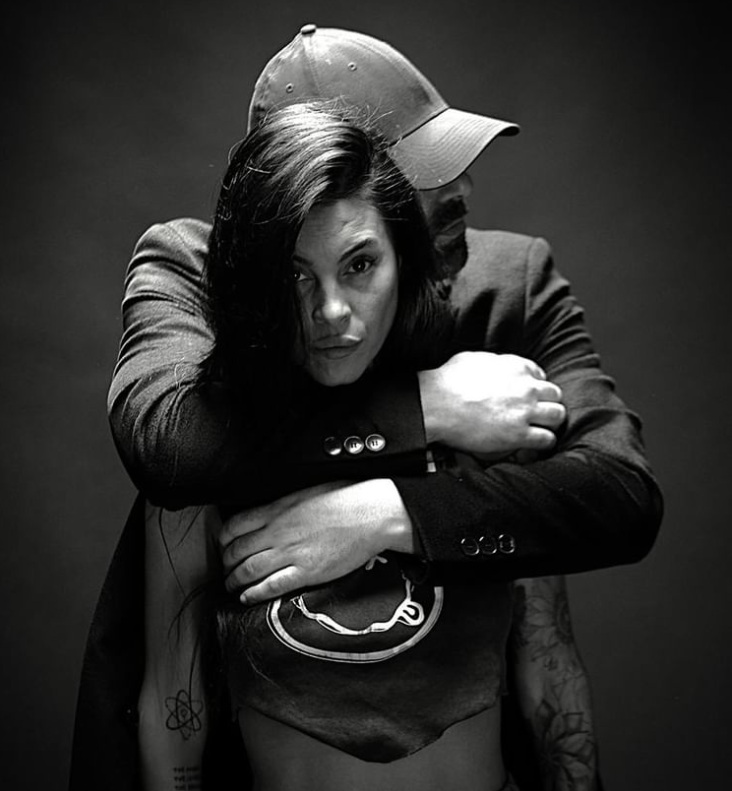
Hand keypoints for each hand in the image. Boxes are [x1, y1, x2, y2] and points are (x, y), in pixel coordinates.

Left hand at [216, 479, 413, 603]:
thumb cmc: (346, 498)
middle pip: (237, 551)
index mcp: (277, 509)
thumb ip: (283, 505)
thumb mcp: (305, 492)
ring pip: (248, 571)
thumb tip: (270, 513)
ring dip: (234, 581)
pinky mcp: (307, 572)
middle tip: (226, 569)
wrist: (371, 513)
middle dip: (226, 563)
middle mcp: (278, 532)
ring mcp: (291, 553)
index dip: (224, 539)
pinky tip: (247, 597)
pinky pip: (271, 587)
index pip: (235, 525)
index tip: (224, 545)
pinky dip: (254, 594)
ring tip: (231, 586)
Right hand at [418, 351, 565, 456]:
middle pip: (555, 395)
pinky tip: (534, 443)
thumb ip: (493, 362)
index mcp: (516, 367)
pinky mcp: (518, 434)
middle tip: (537, 413)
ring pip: (558, 416)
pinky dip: (544, 442)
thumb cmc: (447, 381)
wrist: (437, 404)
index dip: (536, 387)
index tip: (528, 396)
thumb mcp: (473, 359)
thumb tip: (496, 365)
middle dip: (547, 403)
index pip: (541, 376)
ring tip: (540, 428)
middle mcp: (526, 387)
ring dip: (550, 422)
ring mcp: (524, 411)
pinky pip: (547, 439)